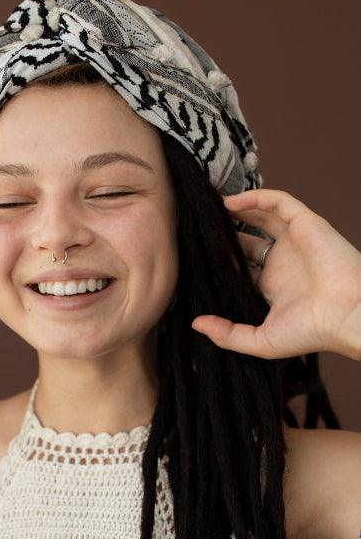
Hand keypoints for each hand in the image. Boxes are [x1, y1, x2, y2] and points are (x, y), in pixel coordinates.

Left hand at [191, 188, 360, 360]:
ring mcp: (294, 241)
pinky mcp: (306, 224)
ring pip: (261, 216)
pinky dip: (255, 197)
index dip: (219, 260)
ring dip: (236, 210)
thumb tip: (195, 323)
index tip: (192, 258)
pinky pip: (278, 202)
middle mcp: (282, 261)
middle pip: (246, 240)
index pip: (240, 267)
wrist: (347, 315)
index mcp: (272, 287)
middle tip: (196, 230)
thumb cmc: (311, 332)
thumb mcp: (260, 341)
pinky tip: (229, 202)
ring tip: (208, 209)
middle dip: (223, 234)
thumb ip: (227, 334)